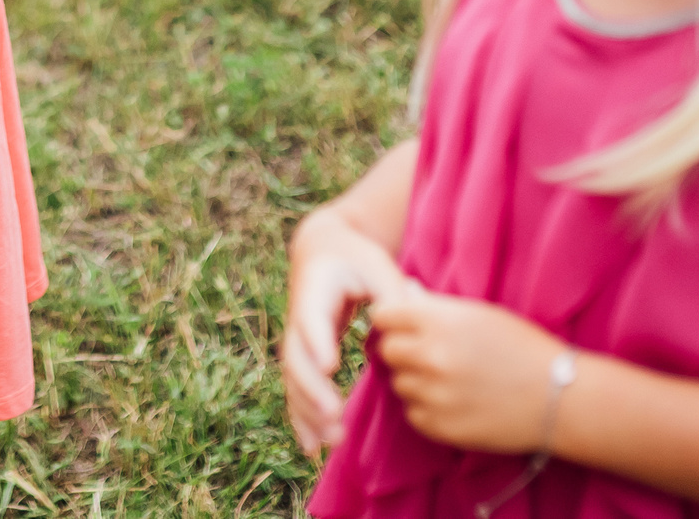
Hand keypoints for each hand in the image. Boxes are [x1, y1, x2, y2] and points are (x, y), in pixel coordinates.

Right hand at [281, 211, 410, 454]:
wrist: (324, 251)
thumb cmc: (357, 260)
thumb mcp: (377, 265)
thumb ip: (392, 293)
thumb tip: (404, 327)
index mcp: (316, 288)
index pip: (311, 316)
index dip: (318, 341)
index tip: (330, 366)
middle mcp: (297, 315)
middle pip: (296, 355)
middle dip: (312, 389)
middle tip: (334, 415)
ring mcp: (297, 338)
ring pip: (293, 379)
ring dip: (308, 411)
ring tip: (330, 439)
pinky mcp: (302, 356)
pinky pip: (296, 389)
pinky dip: (302, 418)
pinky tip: (312, 446)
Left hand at [371, 286, 570, 455]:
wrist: (560, 397)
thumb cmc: (522, 347)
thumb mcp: (480, 314)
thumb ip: (434, 307)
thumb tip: (402, 295)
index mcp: (438, 322)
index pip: (383, 315)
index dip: (392, 319)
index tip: (402, 325)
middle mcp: (431, 357)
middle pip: (387, 350)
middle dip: (402, 350)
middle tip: (426, 353)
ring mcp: (435, 395)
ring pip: (399, 384)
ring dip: (415, 381)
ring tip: (447, 379)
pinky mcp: (442, 427)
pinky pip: (413, 414)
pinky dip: (426, 409)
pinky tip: (453, 401)